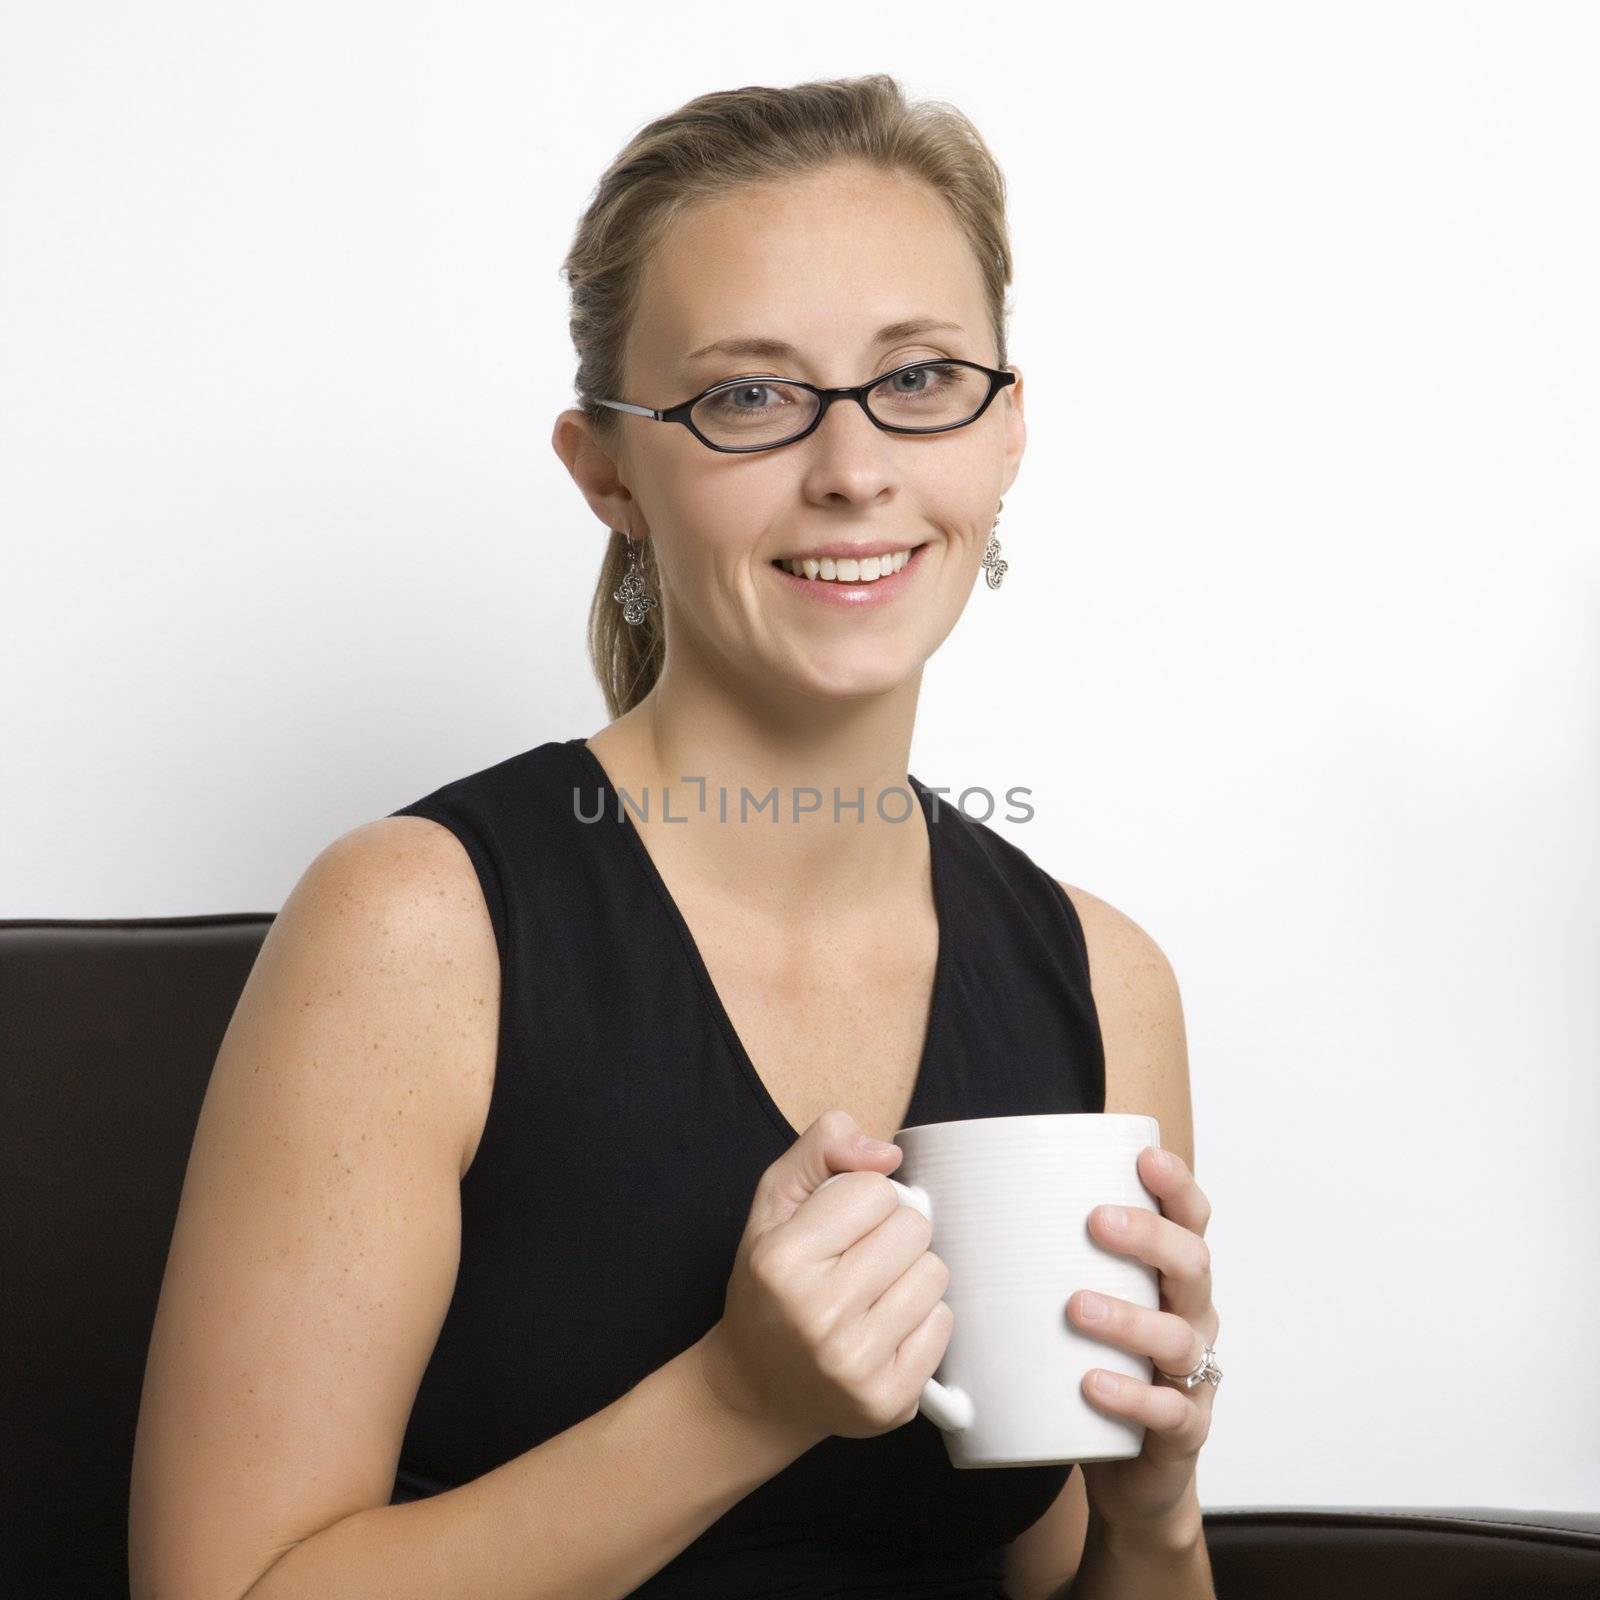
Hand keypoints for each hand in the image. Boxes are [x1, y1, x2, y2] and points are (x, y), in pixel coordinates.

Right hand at [700, 1109, 954, 1446]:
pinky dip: (921, 1320)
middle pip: (914, 1229)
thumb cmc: (772, 1283)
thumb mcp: (775, 1202)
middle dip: (890, 1234)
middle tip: (856, 1262)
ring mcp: (855, 1364)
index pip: (876, 1190)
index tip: (836, 1228)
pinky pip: (943, 1323)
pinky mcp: (888, 1400)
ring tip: (869, 1296)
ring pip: (935, 1274)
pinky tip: (882, 1330)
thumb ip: (823, 1147)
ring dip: (909, 1276)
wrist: (758, 1387)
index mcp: (782, 1259)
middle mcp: (817, 1314)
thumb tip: (889, 1154)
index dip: (862, 1200)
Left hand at [1066, 1146, 1218, 1536]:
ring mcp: (1191, 1375)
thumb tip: (943, 1201)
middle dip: (1151, 1236)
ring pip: (1179, 1336)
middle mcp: (1189, 1316)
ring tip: (1078, 1308)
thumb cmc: (1086, 1365)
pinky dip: (1132, 1396)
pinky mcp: (1182, 1430)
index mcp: (1165, 1276)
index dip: (1176, 1185)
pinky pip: (1168, 1411)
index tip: (1145, 1158)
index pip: (1188, 1219)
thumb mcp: (1070, 1303)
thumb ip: (1033, 1258)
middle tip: (1098, 1222)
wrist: (1126, 1466)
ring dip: (1130, 1318)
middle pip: (1192, 1264)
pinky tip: (1093, 1386)